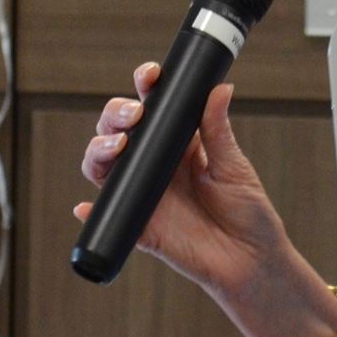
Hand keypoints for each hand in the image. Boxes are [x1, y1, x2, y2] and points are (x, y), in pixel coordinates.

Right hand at [75, 62, 296, 303]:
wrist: (252, 261)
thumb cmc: (249, 212)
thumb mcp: (235, 168)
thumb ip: (218, 131)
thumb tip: (220, 88)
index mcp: (178, 145)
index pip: (152, 109)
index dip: (144, 88)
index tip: (150, 75)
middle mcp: (154, 166)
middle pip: (118, 131)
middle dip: (115, 114)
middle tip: (133, 115)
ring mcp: (143, 195)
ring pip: (104, 166)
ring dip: (99, 150)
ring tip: (116, 146)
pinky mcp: (140, 227)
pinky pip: (108, 217)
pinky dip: (89, 212)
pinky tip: (84, 207)